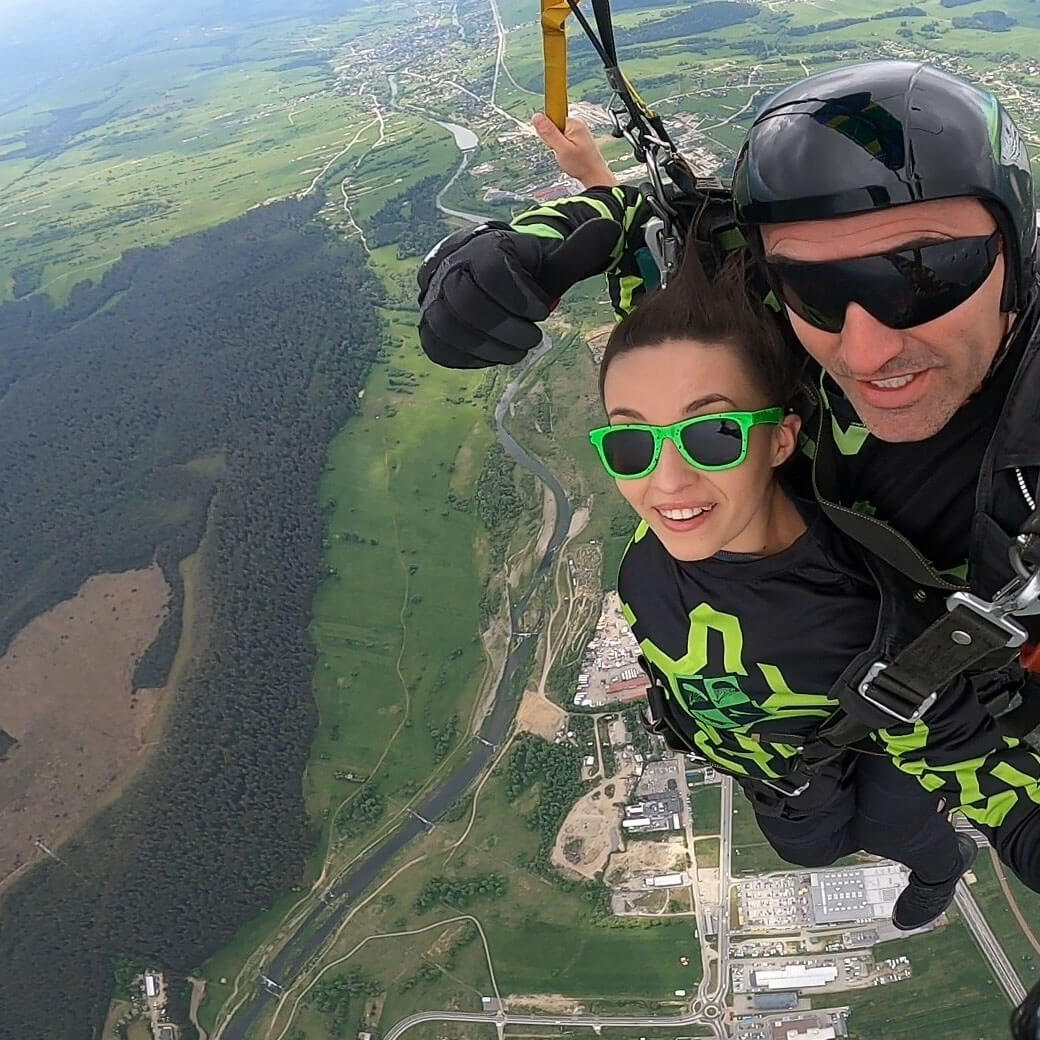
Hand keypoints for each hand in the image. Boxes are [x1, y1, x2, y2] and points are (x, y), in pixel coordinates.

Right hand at [417, 219, 621, 368]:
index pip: (492, 271)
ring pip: (447, 327)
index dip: (520, 297)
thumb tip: (610, 228)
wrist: (496, 275)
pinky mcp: (429, 323)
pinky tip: (493, 355)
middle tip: (532, 339)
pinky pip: (437, 345)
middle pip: (465, 302)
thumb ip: (581, 248)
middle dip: (504, 328)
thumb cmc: (531, 269)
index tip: (541, 311)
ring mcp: (434, 297)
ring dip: (487, 347)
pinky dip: (466, 357)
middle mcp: (450, 267)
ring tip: (516, 351)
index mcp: (484, 246)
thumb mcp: (558, 259)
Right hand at [532, 113, 618, 188]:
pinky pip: (562, 139)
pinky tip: (568, 155)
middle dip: (552, 140)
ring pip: (557, 134)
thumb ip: (549, 133)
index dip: (548, 131)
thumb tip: (537, 117)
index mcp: (574, 123)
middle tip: (560, 151)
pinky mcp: (576, 137)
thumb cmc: (582, 165)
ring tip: (566, 155)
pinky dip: (561, 148)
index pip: (552, 116)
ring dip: (557, 145)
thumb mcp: (562, 149)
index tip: (552, 141)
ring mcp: (577, 130)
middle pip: (554, 125)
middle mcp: (577, 123)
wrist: (595, 176)